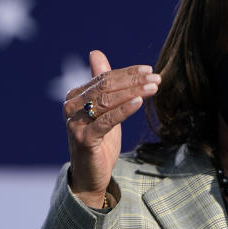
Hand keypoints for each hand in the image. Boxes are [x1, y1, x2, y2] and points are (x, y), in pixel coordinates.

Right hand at [63, 50, 160, 206]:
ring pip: (107, 101)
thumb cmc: (99, 141)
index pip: (103, 78)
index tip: (148, 70)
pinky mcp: (84, 139)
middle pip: (106, 87)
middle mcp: (71, 107)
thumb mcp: (104, 110)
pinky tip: (139, 103)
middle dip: (133, 81)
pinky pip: (106, 121)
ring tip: (154, 87)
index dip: (127, 73)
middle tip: (156, 77)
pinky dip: (124, 110)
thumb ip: (102, 84)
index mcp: (75, 96)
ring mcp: (75, 123)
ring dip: (133, 92)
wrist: (90, 175)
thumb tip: (95, 53)